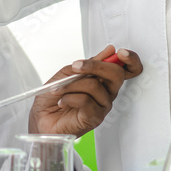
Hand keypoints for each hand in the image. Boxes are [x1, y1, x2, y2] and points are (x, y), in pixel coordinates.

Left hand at [28, 45, 142, 136]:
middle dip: (95, 66)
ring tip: (58, 90)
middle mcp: (106, 92)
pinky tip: (62, 101)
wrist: (39, 119)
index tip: (120, 52)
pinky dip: (70, 98)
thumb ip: (87, 63)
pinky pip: (86, 101)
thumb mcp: (67, 73)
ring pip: (95, 86)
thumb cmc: (52, 98)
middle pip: (116, 74)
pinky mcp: (94, 118)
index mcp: (102, 79)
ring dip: (72, 84)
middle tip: (76, 66)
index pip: (128, 69)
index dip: (131, 59)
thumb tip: (109, 51)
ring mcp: (102, 106)